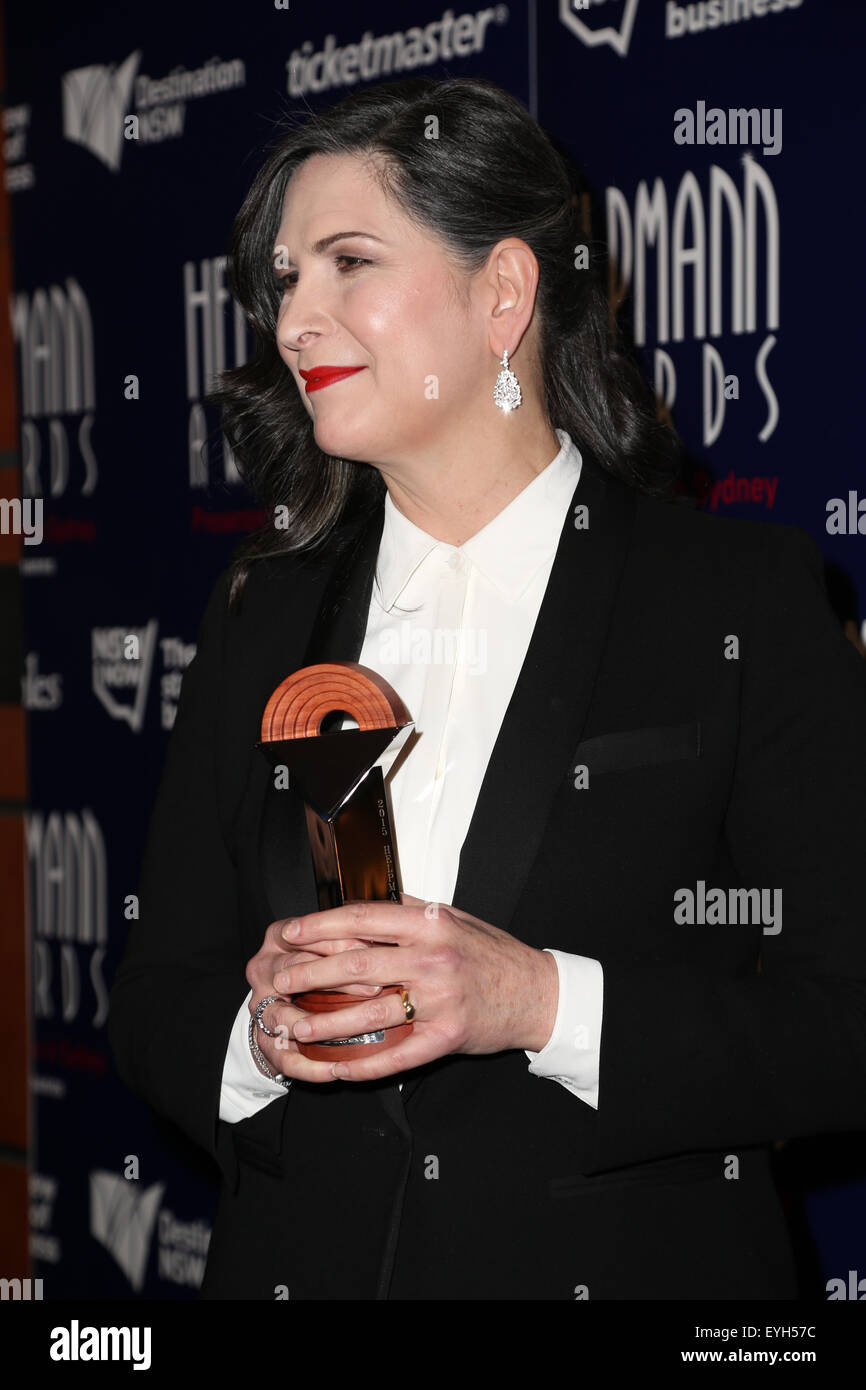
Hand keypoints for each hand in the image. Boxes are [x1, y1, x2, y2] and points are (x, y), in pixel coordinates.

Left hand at [262, 894, 558, 1082]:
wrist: (534, 991)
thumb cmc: (488, 953)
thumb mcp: (450, 917)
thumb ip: (406, 911)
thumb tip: (358, 902)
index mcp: (429, 924)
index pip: (362, 920)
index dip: (319, 926)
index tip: (290, 931)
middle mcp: (433, 958)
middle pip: (357, 966)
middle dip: (309, 973)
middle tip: (279, 979)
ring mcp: (440, 1000)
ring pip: (370, 1013)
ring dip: (326, 1022)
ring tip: (297, 1026)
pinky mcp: (446, 1037)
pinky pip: (396, 1053)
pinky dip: (363, 1063)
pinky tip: (337, 1066)